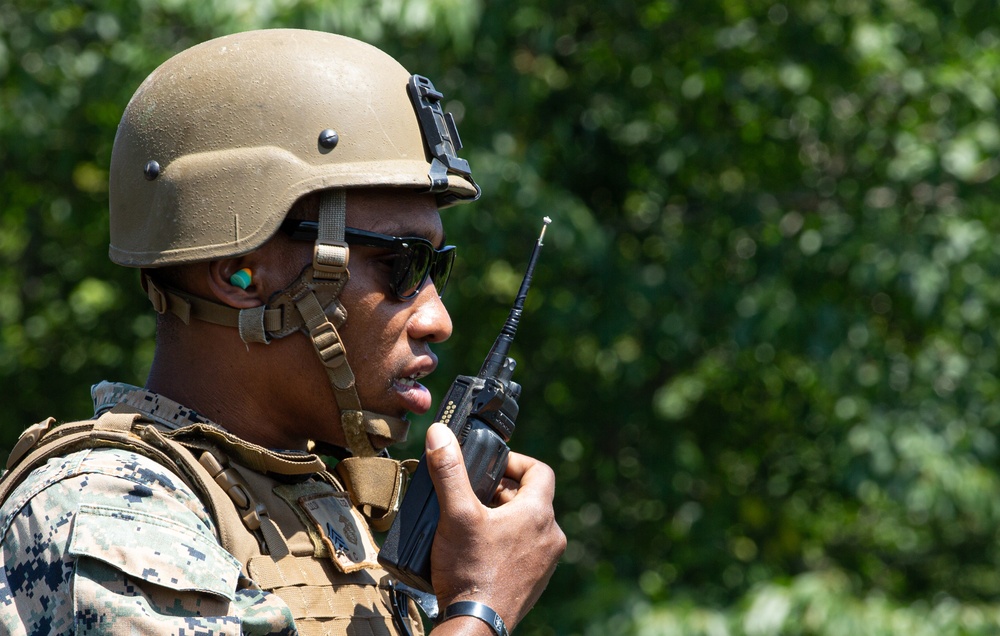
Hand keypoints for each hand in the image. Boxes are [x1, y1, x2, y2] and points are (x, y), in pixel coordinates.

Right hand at [424, 423, 565, 631]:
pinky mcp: (536, 581)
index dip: (515, 462)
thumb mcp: (455, 514)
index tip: (492, 467)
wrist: (476, 625)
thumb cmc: (469, 571)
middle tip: (474, 495)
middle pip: (532, 497)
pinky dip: (509, 542)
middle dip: (503, 491)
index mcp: (538, 513)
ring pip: (530, 524)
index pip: (539, 470)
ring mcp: (546, 561)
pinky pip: (528, 549)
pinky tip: (482, 550)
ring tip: (475, 522)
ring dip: (506, 517)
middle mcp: (551, 535)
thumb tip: (440, 434)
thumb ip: (448, 471)